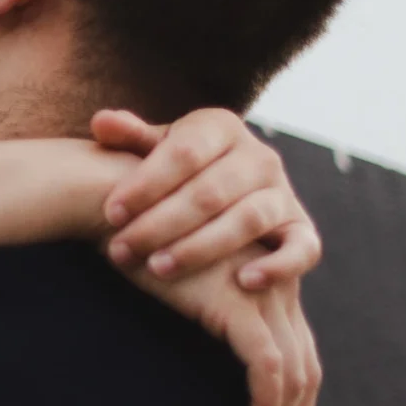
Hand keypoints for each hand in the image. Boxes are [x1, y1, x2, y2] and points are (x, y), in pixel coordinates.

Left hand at [93, 109, 319, 290]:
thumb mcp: (155, 147)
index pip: (184, 153)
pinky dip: (280, 265)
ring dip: (201, 248)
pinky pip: (304, 248)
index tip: (111, 213)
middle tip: (123, 249)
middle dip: (161, 224)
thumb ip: (130, 137)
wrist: (227, 187)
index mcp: (220, 127)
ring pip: (248, 220)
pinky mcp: (300, 228)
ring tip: (158, 268)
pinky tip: (243, 282)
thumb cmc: (176, 168)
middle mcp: (259, 156)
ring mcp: (283, 192)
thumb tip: (101, 122)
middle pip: (210, 192)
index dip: (146, 184)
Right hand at [117, 248, 321, 405]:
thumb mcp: (174, 283)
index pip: (297, 359)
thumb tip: (187, 362)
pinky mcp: (243, 307)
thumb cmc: (129, 243)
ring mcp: (265, 296)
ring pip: (293, 385)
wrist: (113, 208)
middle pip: (305, 377)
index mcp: (266, 283)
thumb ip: (196, 310)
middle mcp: (277, 289)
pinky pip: (269, 377)